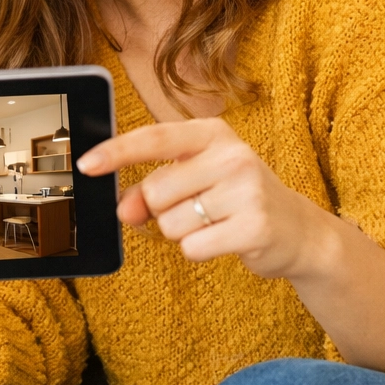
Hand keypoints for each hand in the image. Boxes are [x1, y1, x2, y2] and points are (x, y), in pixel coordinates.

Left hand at [77, 117, 334, 279]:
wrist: (298, 231)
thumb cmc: (237, 198)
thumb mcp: (196, 181)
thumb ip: (153, 188)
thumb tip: (124, 209)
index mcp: (213, 134)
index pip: (154, 138)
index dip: (116, 152)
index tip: (85, 165)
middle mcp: (232, 155)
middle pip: (156, 191)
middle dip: (163, 210)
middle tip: (197, 209)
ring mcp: (246, 190)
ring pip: (171, 223)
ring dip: (183, 233)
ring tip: (216, 223)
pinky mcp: (254, 226)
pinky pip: (193, 248)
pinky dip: (200, 251)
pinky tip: (225, 240)